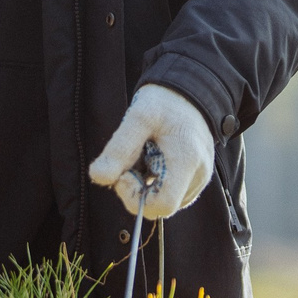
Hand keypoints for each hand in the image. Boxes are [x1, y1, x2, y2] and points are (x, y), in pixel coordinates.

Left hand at [88, 84, 214, 219]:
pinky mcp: (196, 178)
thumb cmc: (164, 102)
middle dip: (138, 189)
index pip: (162, 205)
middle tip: (133, 159)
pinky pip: (171, 192)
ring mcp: (200, 179)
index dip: (135, 197)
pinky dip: (156, 181)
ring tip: (147, 153)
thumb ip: (119, 148)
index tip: (124, 173)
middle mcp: (198, 175)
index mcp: (186, 161)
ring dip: (147, 184)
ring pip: (164, 201)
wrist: (190, 91)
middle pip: (160, 206)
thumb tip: (98, 177)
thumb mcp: (137, 118)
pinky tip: (155, 158)